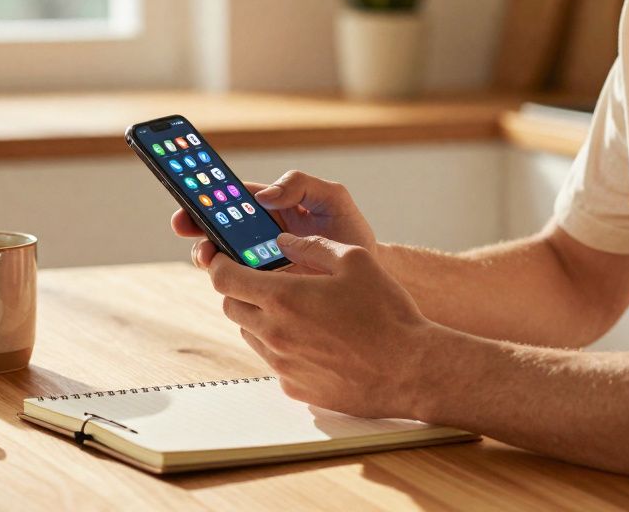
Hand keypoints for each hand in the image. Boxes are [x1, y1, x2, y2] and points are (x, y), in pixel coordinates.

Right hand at [171, 170, 377, 271]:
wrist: (372, 279)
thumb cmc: (350, 234)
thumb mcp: (333, 198)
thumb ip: (301, 184)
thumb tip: (264, 196)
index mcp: (269, 208)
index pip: (231, 198)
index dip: (206, 193)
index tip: (189, 190)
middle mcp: (256, 237)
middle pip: (215, 228)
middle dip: (195, 223)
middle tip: (186, 224)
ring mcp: (257, 266)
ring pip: (220, 259)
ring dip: (207, 255)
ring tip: (209, 254)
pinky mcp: (264, 292)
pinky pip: (237, 287)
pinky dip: (227, 284)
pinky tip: (230, 280)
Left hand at [205, 233, 438, 418]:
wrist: (410, 370)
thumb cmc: (387, 313)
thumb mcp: (355, 261)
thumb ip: (312, 246)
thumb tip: (282, 241)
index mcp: (284, 297)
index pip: (224, 278)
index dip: (218, 262)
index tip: (222, 256)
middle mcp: (275, 333)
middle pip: (231, 306)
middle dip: (239, 289)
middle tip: (263, 279)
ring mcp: (282, 365)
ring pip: (250, 334)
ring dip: (259, 317)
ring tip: (295, 308)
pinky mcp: (294, 388)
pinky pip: (273, 361)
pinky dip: (281, 346)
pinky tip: (313, 339)